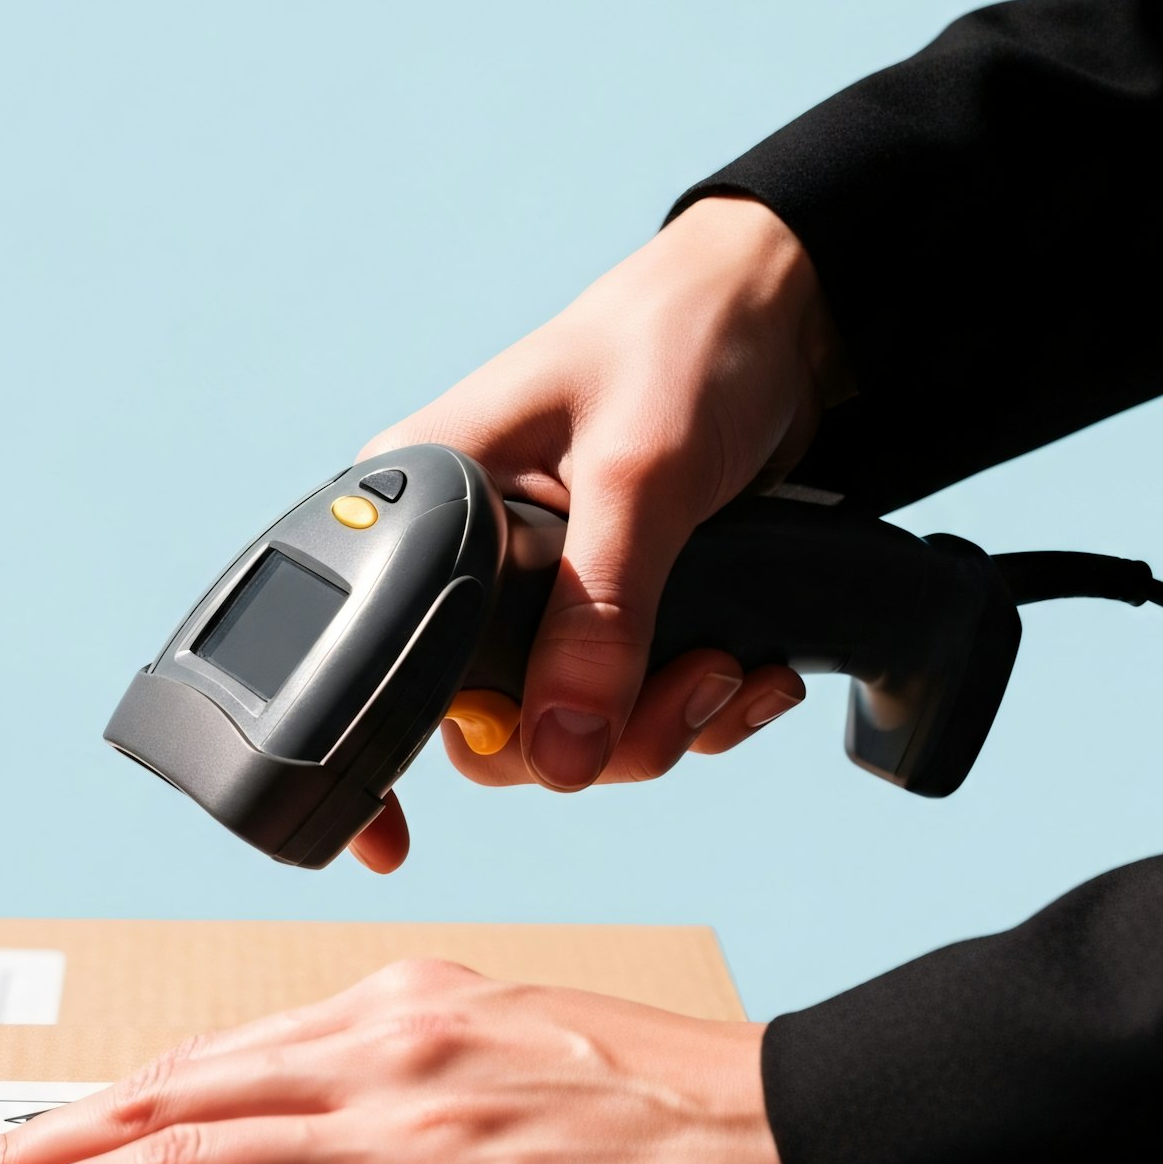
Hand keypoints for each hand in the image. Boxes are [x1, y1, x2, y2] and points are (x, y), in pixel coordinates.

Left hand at [0, 960, 849, 1163]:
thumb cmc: (678, 1104)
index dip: (91, 1113)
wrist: (808, 1142)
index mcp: (409, 1006)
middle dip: (26, 1159)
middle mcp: (393, 1056)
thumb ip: (407, 1074)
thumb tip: (306, 1129)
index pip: (208, 1066)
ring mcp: (419, 1141)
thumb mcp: (524, 1047)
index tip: (10, 1147)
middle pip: (166, 1112)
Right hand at [352, 196, 852, 869]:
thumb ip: (599, 615)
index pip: (378, 662)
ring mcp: (539, 594)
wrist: (784, 317)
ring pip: (567, 733)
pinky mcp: (607, 611)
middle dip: (596, 739)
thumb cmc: (684, 344)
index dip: (379, 762)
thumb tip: (563, 755)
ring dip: (666, 725)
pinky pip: (629, 709)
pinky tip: (751, 665)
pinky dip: (698, 709)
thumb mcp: (643, 475)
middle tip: (694, 684)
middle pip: (488, 727)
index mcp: (424, 506)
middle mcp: (465, 560)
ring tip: (736, 664)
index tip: (391, 845)